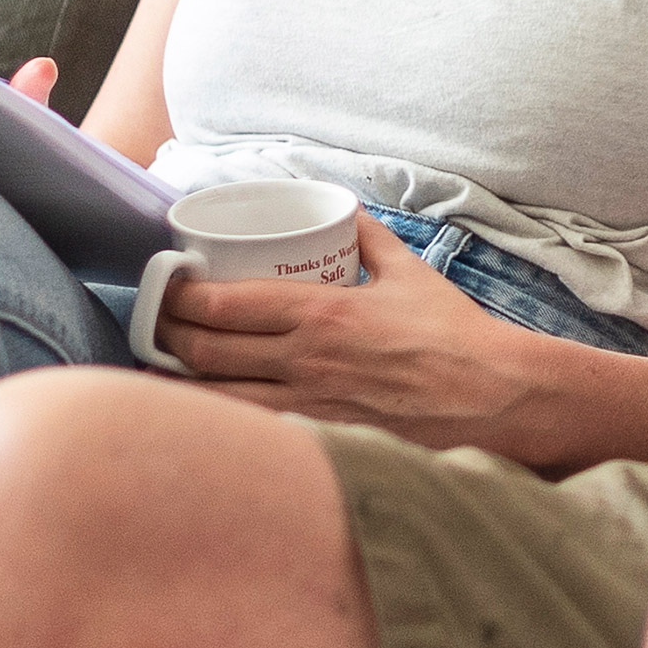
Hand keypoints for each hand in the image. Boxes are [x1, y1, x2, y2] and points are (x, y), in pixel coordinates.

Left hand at [159, 218, 590, 464]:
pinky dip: (220, 420)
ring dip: (181, 383)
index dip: (179, 296)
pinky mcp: (323, 437)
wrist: (493, 397)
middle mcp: (305, 363)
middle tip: (154, 321)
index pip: (223, 306)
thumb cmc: (454, 335)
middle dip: (166, 335)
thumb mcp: (409, 272)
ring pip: (218, 400)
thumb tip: (343, 211)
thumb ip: (369, 237)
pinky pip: (254, 430)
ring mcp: (310, 406)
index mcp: (321, 315)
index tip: (166, 282)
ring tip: (160, 368)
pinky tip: (202, 413)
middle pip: (205, 353)